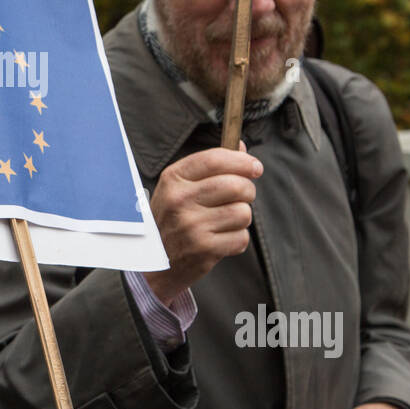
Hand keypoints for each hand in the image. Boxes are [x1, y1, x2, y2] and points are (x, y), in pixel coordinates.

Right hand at [142, 142, 262, 305]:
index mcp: (173, 179)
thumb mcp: (179, 187)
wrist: (154, 262)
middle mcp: (180, 200)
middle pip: (236, 185)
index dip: (242, 161)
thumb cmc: (172, 218)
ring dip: (241, 218)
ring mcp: (191, 226)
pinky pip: (241, 237)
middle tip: (241, 197)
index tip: (255, 167)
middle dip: (247, 191)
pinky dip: (237, 239)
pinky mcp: (204, 249)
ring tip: (225, 222)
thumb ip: (210, 166)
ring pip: (243, 212)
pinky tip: (221, 239)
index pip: (215, 159)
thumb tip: (241, 146)